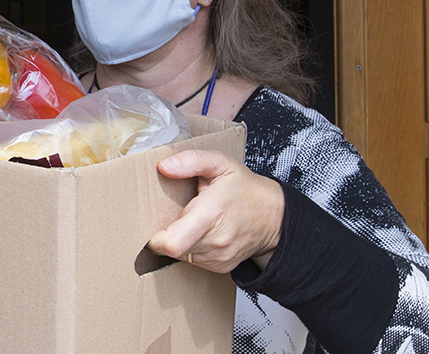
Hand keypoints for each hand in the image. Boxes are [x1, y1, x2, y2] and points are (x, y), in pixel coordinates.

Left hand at [146, 150, 283, 273]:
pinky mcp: (221, 267)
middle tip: (175, 216)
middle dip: (166, 234)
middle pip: (173, 249)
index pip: (173, 243)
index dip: (155, 238)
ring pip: (181, 256)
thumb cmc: (244, 188)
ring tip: (192, 222)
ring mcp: (219, 257)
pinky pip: (193, 261)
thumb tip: (164, 167)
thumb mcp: (220, 163)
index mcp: (212, 213)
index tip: (154, 224)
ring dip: (179, 241)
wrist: (274, 217)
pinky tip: (201, 232)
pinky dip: (191, 248)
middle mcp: (216, 240)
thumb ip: (191, 160)